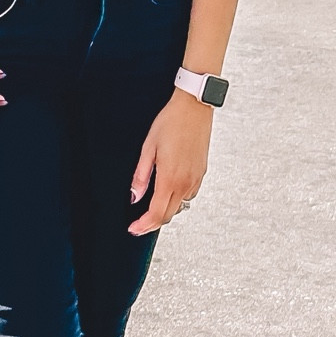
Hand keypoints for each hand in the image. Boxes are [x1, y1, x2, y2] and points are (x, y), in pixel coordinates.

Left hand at [129, 89, 212, 234]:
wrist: (194, 107)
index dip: (143, 226)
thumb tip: (134, 196)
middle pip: (169, 215)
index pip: (157, 214)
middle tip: (139, 223)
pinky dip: (178, 200)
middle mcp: (186, 182)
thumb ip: (141, 175)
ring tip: (152, 208)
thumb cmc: (171, 121)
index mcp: (170, 178)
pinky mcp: (202, 173)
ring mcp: (196, 178)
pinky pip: (189, 196)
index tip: (134, 229)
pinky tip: (169, 192)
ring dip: (166, 211)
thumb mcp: (148, 147)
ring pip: (181, 207)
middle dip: (152, 223)